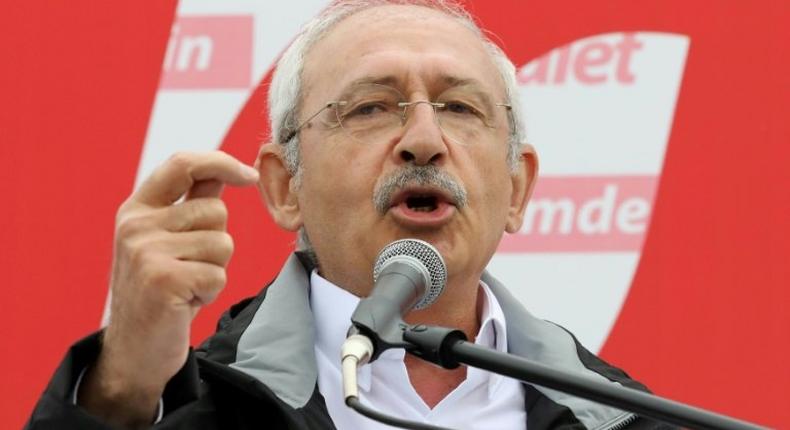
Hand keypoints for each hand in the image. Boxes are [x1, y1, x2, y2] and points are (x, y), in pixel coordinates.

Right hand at [79, 151, 258, 427]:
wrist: (135, 349)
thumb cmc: (161, 290)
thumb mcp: (167, 240)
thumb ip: (191, 204)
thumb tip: (227, 171)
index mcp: (136, 209)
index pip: (182, 164)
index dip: (221, 162)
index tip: (250, 176)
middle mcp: (136, 225)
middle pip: (215, 211)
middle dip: (216, 243)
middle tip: (189, 268)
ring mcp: (146, 252)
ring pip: (222, 244)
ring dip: (215, 269)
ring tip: (186, 285)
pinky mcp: (162, 280)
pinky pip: (218, 275)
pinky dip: (211, 292)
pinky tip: (186, 302)